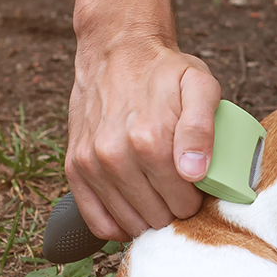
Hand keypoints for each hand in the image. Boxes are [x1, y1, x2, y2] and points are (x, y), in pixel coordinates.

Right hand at [66, 0, 220, 240]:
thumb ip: (203, 128)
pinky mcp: (74, 168)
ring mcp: (91, 164)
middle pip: (157, 217)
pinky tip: (133, 209)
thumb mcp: (199, 86)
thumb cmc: (163, 71)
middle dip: (173, 208)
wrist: (116, 50)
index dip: (196, 198)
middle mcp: (114, 156)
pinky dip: (118, 225)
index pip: (183, 203)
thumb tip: (194, 173)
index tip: (197, 183)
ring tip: (158, 192)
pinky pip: (97, 221)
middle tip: (178, 186)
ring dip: (148, 217)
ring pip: (129, 224)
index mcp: (149, 140)